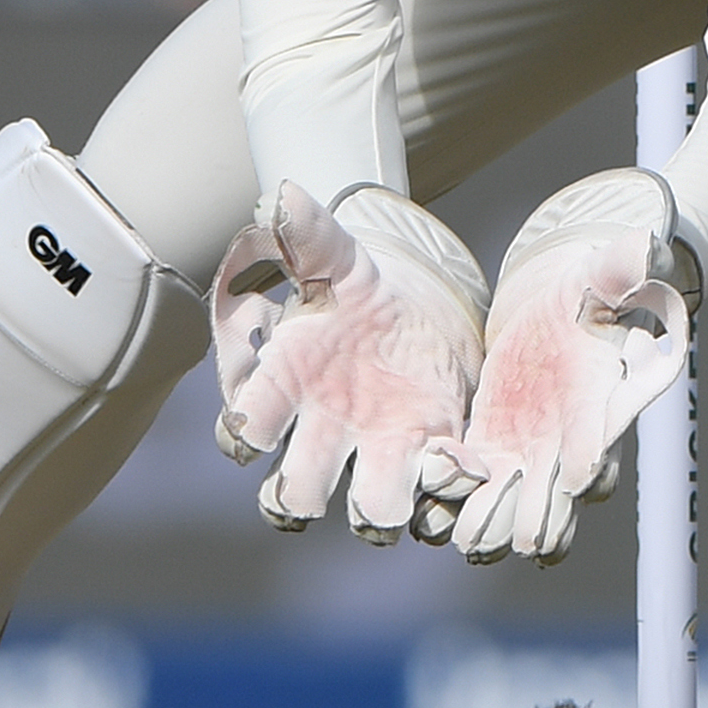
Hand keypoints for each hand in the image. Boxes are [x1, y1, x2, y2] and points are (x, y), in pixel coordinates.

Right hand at [210, 182, 488, 542]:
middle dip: (306, 497)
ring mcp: (374, 454)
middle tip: (329, 468)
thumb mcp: (336, 255)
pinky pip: (432, 499)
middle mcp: (321, 434)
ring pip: (367, 512)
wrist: (418, 306)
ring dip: (387, 507)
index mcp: (284, 387)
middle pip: (293, 494)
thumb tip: (278, 195)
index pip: (244, 427)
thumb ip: (308, 233)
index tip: (258, 429)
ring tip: (421, 465)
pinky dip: (447, 492)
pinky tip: (463, 461)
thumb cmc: (354, 289)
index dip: (246, 434)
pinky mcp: (427, 458)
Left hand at [427, 171, 690, 565]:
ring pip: (517, 505)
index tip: (578, 478)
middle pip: (560, 495)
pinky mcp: (495, 447)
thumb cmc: (590, 287)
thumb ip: (623, 269)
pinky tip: (435, 522)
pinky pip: (477, 486)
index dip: (591, 457)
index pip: (601, 436)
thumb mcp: (604, 273)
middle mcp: (570, 439)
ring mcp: (533, 450)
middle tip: (521, 539)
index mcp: (600, 399)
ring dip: (496, 523)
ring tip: (470, 542)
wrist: (558, 304)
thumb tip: (647, 246)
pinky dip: (459, 504)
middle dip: (540, 516)